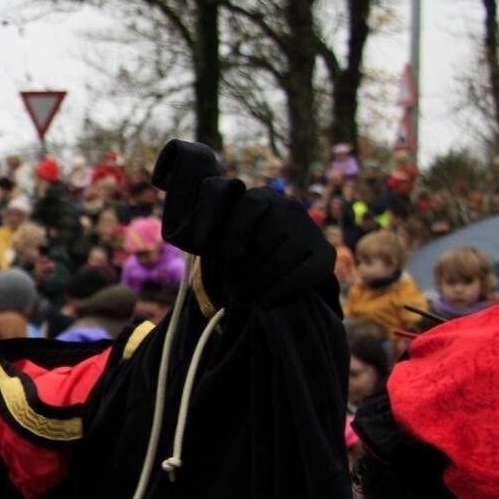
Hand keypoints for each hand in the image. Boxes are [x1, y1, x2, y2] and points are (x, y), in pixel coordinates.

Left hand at [151, 140, 334, 307]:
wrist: (284, 267)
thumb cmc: (242, 250)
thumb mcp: (222, 234)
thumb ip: (205, 223)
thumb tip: (174, 196)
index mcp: (260, 198)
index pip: (247, 205)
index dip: (231, 232)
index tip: (221, 255)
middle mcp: (289, 208)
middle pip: (260, 241)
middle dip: (241, 272)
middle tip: (233, 289)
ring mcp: (309, 230)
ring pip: (278, 261)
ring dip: (257, 286)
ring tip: (244, 297)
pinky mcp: (325, 254)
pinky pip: (303, 277)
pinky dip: (279, 293)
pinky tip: (266, 302)